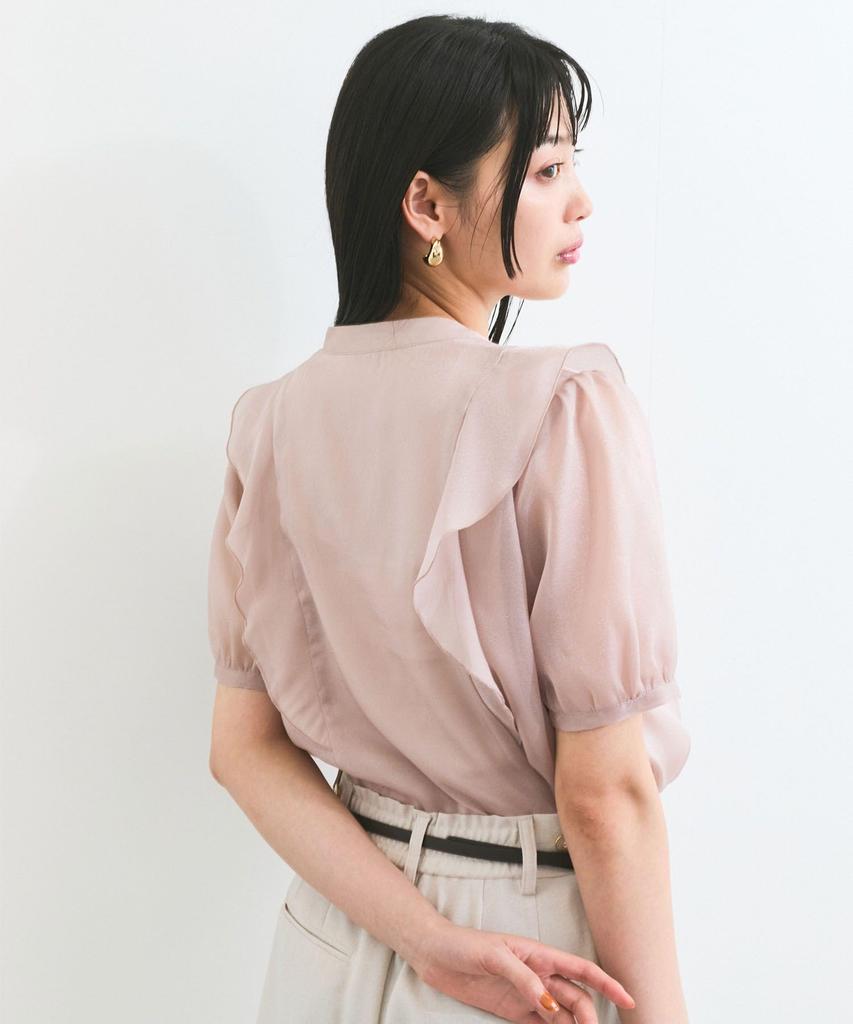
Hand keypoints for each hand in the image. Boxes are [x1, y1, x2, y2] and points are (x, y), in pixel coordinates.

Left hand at [408, 917, 635, 1022]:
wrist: (434, 954)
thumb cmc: (463, 945)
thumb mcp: (494, 955)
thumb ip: (523, 978)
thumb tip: (551, 1004)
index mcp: (539, 954)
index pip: (582, 969)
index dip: (608, 984)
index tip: (629, 1001)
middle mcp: (539, 975)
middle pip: (577, 999)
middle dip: (590, 1019)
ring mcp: (528, 995)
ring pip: (563, 1016)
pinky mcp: (514, 1011)